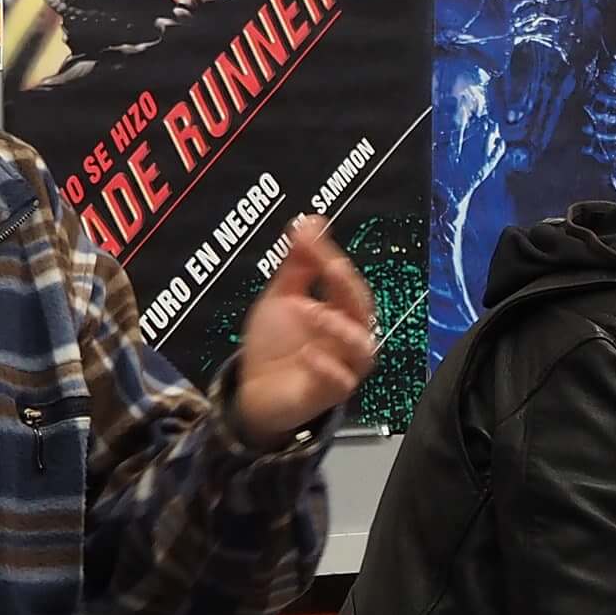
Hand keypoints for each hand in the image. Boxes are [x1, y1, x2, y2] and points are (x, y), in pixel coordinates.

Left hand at [231, 217, 378, 442]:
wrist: (254, 389)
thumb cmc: (276, 343)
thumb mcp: (282, 297)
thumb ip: (296, 263)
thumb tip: (310, 220)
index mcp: (340, 311)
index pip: (344, 280)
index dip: (330, 257)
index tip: (312, 234)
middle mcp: (347, 337)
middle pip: (361, 309)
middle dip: (346, 286)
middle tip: (328, 266)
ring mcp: (342, 366)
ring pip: (361, 348)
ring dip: (339, 328)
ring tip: (310, 311)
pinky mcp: (329, 394)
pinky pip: (341, 382)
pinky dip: (327, 368)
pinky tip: (308, 355)